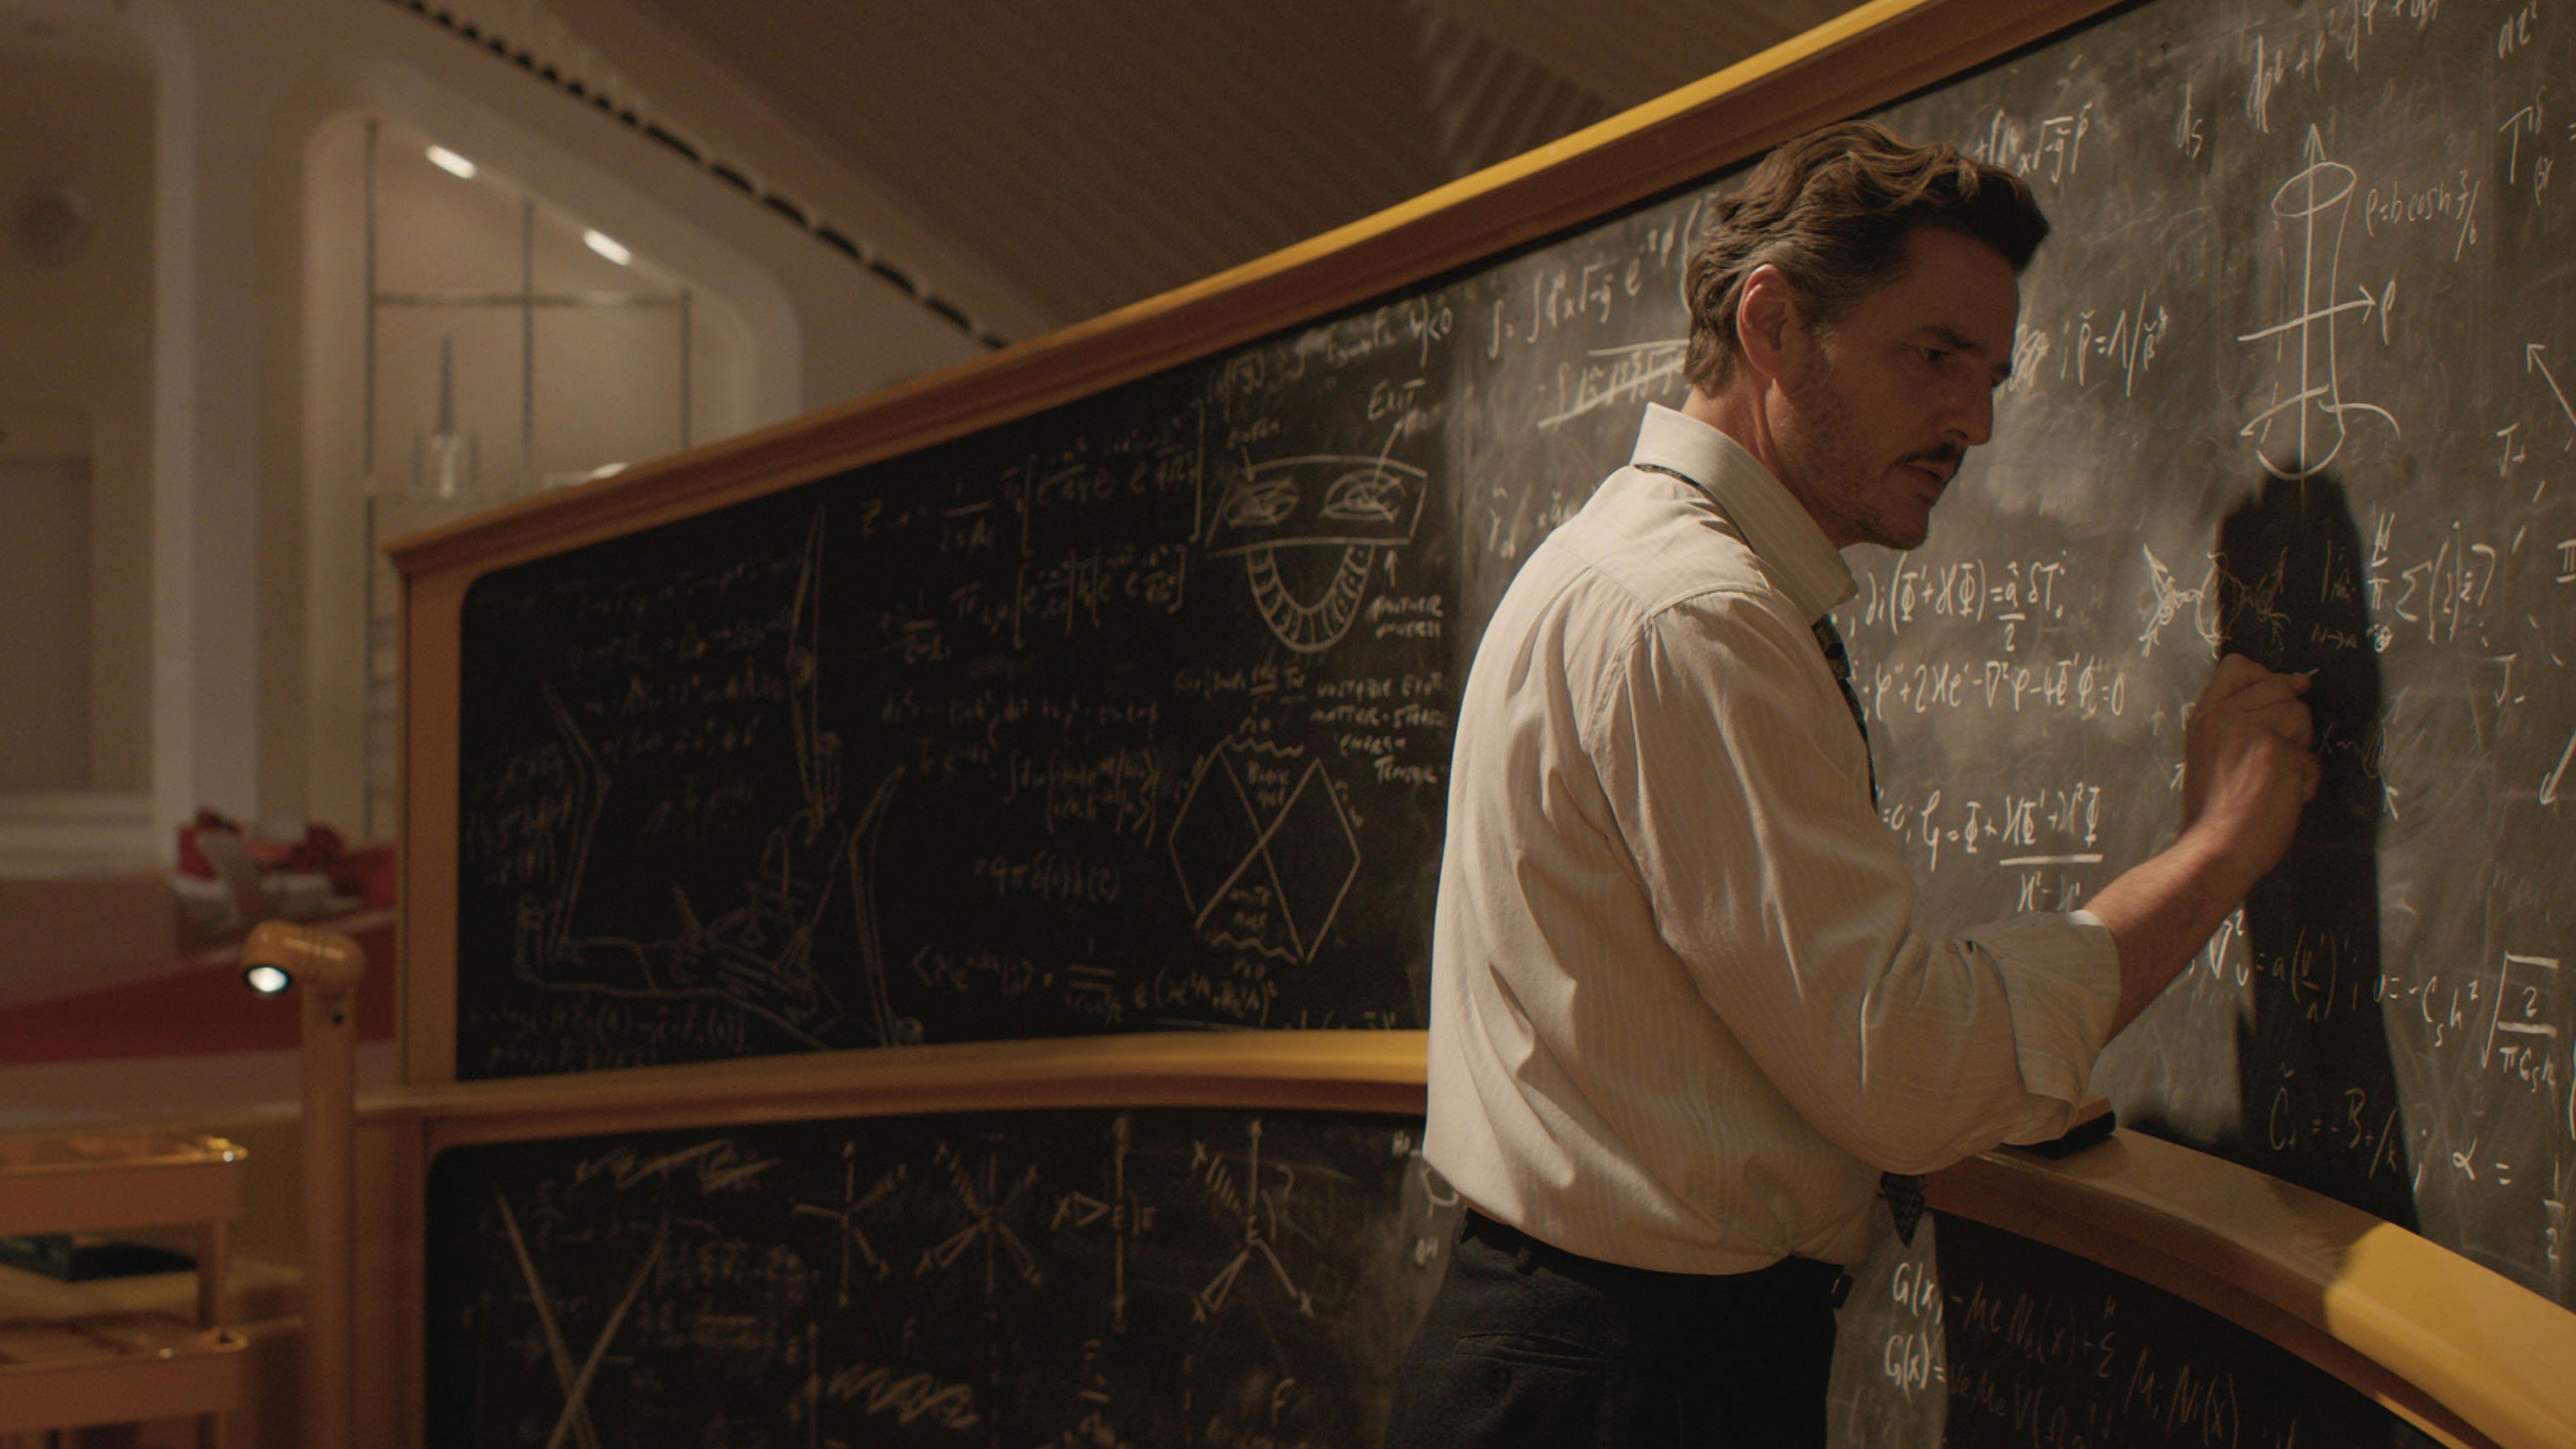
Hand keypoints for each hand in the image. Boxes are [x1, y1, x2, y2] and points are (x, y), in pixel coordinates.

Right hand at [2180, 654, 2318, 876]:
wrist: (2215, 850)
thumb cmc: (2213, 809)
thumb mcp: (2208, 751)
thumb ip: (2237, 718)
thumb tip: (2299, 683)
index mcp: (2204, 716)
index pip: (2238, 665)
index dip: (2265, 678)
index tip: (2273, 703)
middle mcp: (2227, 717)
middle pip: (2280, 687)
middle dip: (2288, 721)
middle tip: (2266, 759)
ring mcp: (2255, 734)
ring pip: (2302, 716)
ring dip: (2299, 749)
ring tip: (2274, 778)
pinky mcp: (2282, 757)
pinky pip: (2312, 758)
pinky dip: (2305, 781)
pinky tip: (2282, 798)